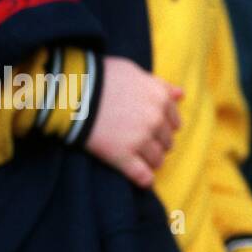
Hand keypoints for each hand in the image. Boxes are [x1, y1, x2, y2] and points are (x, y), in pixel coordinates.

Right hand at [86, 56, 182, 188]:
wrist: (70, 91)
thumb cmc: (99, 77)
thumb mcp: (132, 71)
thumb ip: (158, 84)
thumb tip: (180, 94)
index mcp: (159, 98)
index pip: (174, 122)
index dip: (163, 126)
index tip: (151, 128)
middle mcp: (155, 119)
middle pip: (167, 142)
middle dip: (156, 143)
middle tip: (140, 141)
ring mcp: (140, 139)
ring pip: (158, 159)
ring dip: (150, 160)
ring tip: (137, 156)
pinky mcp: (123, 156)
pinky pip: (143, 176)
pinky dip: (144, 179)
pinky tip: (142, 179)